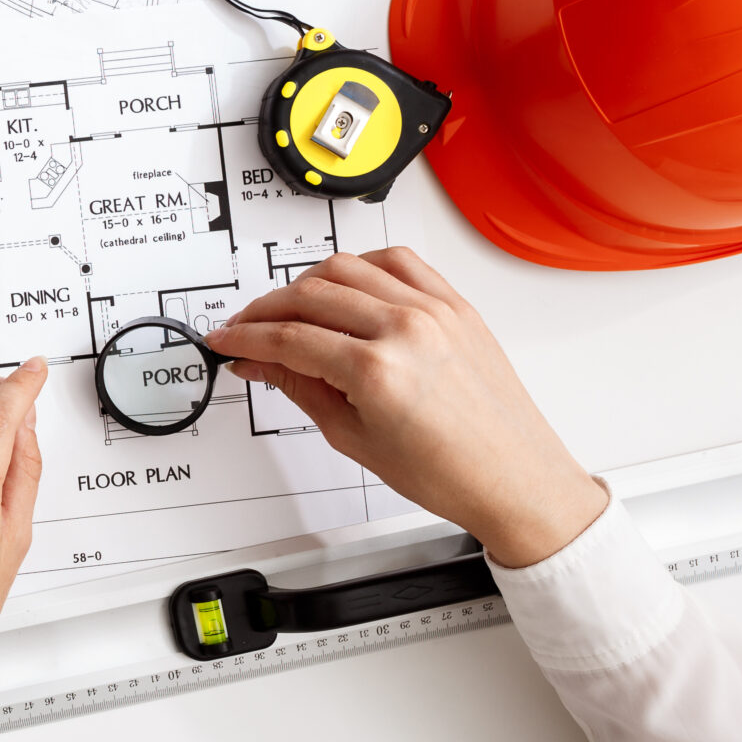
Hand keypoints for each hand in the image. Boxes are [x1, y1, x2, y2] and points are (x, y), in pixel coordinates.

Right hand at [205, 249, 605, 567]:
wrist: (514, 478)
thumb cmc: (448, 473)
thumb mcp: (353, 438)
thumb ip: (300, 388)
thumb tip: (261, 363)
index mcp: (378, 370)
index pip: (288, 338)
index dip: (245, 338)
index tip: (226, 340)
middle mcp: (407, 329)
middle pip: (309, 294)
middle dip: (265, 310)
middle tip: (247, 328)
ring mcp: (435, 311)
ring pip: (347, 267)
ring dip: (306, 283)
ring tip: (290, 308)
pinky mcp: (456, 305)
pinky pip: (398, 262)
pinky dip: (362, 266)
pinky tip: (345, 285)